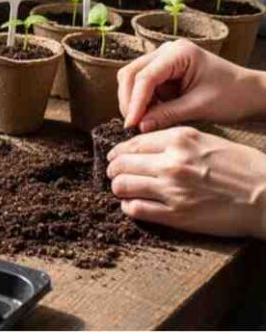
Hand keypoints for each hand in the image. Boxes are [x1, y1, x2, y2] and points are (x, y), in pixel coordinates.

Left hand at [107, 126, 265, 238]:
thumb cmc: (243, 168)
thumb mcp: (208, 140)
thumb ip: (175, 140)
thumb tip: (146, 145)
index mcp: (179, 140)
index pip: (132, 143)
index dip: (118, 152)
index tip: (115, 157)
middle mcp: (171, 163)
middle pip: (121, 164)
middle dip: (113, 169)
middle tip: (114, 174)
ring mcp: (172, 190)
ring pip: (122, 186)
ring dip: (118, 188)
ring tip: (122, 190)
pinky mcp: (176, 215)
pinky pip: (135, 209)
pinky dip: (129, 207)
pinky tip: (134, 205)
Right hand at [116, 39, 265, 131]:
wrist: (250, 94)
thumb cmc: (233, 96)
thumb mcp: (200, 107)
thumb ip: (167, 115)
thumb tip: (139, 126)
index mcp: (179, 53)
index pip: (144, 77)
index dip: (134, 102)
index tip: (130, 124)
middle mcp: (167, 52)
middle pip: (130, 74)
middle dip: (129, 101)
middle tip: (133, 125)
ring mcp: (163, 60)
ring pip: (132, 80)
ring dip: (134, 102)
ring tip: (144, 122)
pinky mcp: (163, 73)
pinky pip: (143, 87)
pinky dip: (143, 103)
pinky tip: (151, 117)